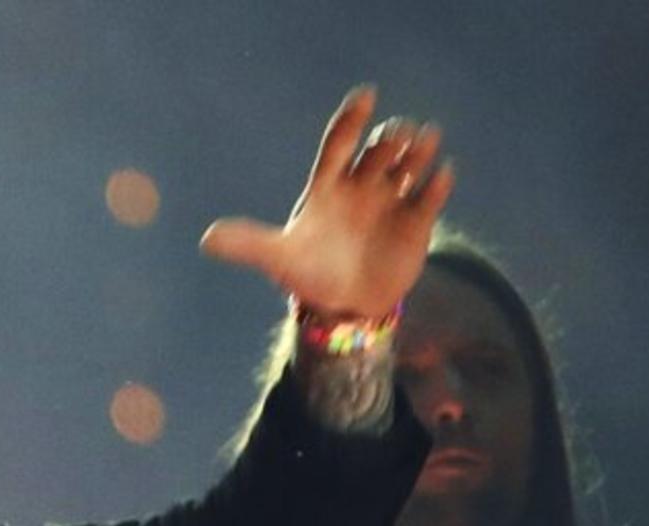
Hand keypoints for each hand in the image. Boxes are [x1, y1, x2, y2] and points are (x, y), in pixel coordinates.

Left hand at [201, 86, 454, 316]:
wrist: (344, 307)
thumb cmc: (308, 275)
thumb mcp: (278, 260)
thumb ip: (248, 245)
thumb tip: (207, 239)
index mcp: (329, 186)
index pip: (339, 144)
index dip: (351, 120)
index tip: (366, 95)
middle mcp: (362, 186)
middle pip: (377, 153)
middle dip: (388, 141)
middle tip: (394, 136)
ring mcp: (390, 201)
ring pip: (407, 166)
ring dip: (417, 152)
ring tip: (426, 138)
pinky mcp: (415, 222)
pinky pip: (428, 198)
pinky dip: (436, 186)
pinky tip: (441, 175)